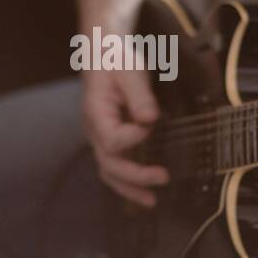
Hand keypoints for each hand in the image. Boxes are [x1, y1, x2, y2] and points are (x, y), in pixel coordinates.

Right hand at [82, 65, 169, 207]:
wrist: (104, 57)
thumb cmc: (116, 61)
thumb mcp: (129, 71)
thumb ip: (139, 95)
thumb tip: (150, 119)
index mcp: (96, 114)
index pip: (111, 139)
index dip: (131, 139)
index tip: (149, 127)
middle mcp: (95, 131)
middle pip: (109, 164)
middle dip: (136, 176)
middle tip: (162, 177)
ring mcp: (101, 139)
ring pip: (110, 172)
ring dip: (130, 189)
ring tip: (152, 201)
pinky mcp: (111, 141)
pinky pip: (116, 167)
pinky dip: (130, 183)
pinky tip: (146, 191)